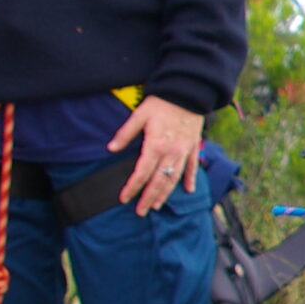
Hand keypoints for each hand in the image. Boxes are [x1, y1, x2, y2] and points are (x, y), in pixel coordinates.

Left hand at [107, 96, 204, 214]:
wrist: (188, 92)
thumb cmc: (161, 102)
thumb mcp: (139, 114)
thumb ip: (125, 133)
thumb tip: (110, 148)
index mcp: (155, 145)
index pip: (142, 172)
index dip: (132, 187)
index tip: (124, 198)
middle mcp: (171, 152)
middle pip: (158, 180)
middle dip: (148, 197)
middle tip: (140, 211)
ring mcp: (184, 151)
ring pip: (174, 177)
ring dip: (165, 193)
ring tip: (157, 205)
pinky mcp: (193, 147)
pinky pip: (192, 166)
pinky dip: (190, 179)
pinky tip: (188, 190)